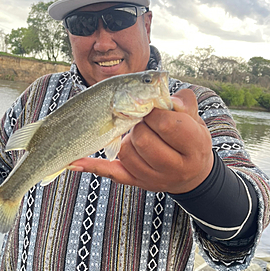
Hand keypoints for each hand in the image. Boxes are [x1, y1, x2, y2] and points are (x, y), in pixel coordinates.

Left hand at [70, 88, 213, 193]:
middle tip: (144, 121)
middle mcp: (175, 166)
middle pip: (143, 139)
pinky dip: (92, 166)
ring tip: (138, 134)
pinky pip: (111, 173)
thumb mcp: (195, 119)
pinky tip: (74, 161)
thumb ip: (182, 102)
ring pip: (126, 152)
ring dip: (127, 138)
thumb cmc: (192, 139)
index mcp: (193, 146)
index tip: (152, 107)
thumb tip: (159, 88)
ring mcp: (154, 178)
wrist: (192, 175)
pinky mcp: (137, 183)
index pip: (166, 124)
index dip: (155, 111)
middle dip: (139, 124)